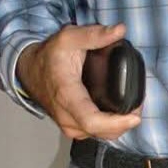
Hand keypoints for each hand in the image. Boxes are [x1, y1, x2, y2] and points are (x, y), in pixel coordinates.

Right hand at [17, 23, 141, 140]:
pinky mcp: (71, 126)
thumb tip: (120, 30)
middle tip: (138, 107)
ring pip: (99, 136)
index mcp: (67, 95)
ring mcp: (67, 124)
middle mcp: (66, 115)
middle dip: (124, 124)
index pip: (91, 120)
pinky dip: (109, 127)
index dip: (116, 123)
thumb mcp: (69, 38)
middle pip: (100, 132)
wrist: (29, 70)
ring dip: (118, 127)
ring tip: (131, 109)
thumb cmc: (49, 56)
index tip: (135, 116)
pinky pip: (94, 133)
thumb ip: (94, 34)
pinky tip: (118, 114)